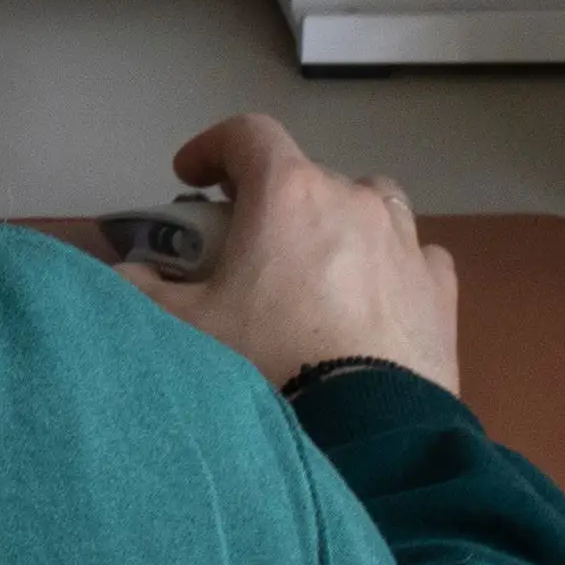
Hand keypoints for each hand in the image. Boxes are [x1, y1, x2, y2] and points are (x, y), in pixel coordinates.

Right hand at [120, 114, 461, 395]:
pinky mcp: (440, 287)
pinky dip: (391, 262)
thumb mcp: (184, 327)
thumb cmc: (267, 360)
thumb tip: (124, 275)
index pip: (247, 134)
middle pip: (307, 173)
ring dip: (341, 218)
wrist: (365, 430)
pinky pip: (415, 253)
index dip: (213, 147)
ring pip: (372, 202)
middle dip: (273, 197)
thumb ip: (143, 290)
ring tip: (320, 263)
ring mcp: (404, 241)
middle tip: (248, 241)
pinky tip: (376, 296)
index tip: (192, 177)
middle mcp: (352, 199)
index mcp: (288, 193)